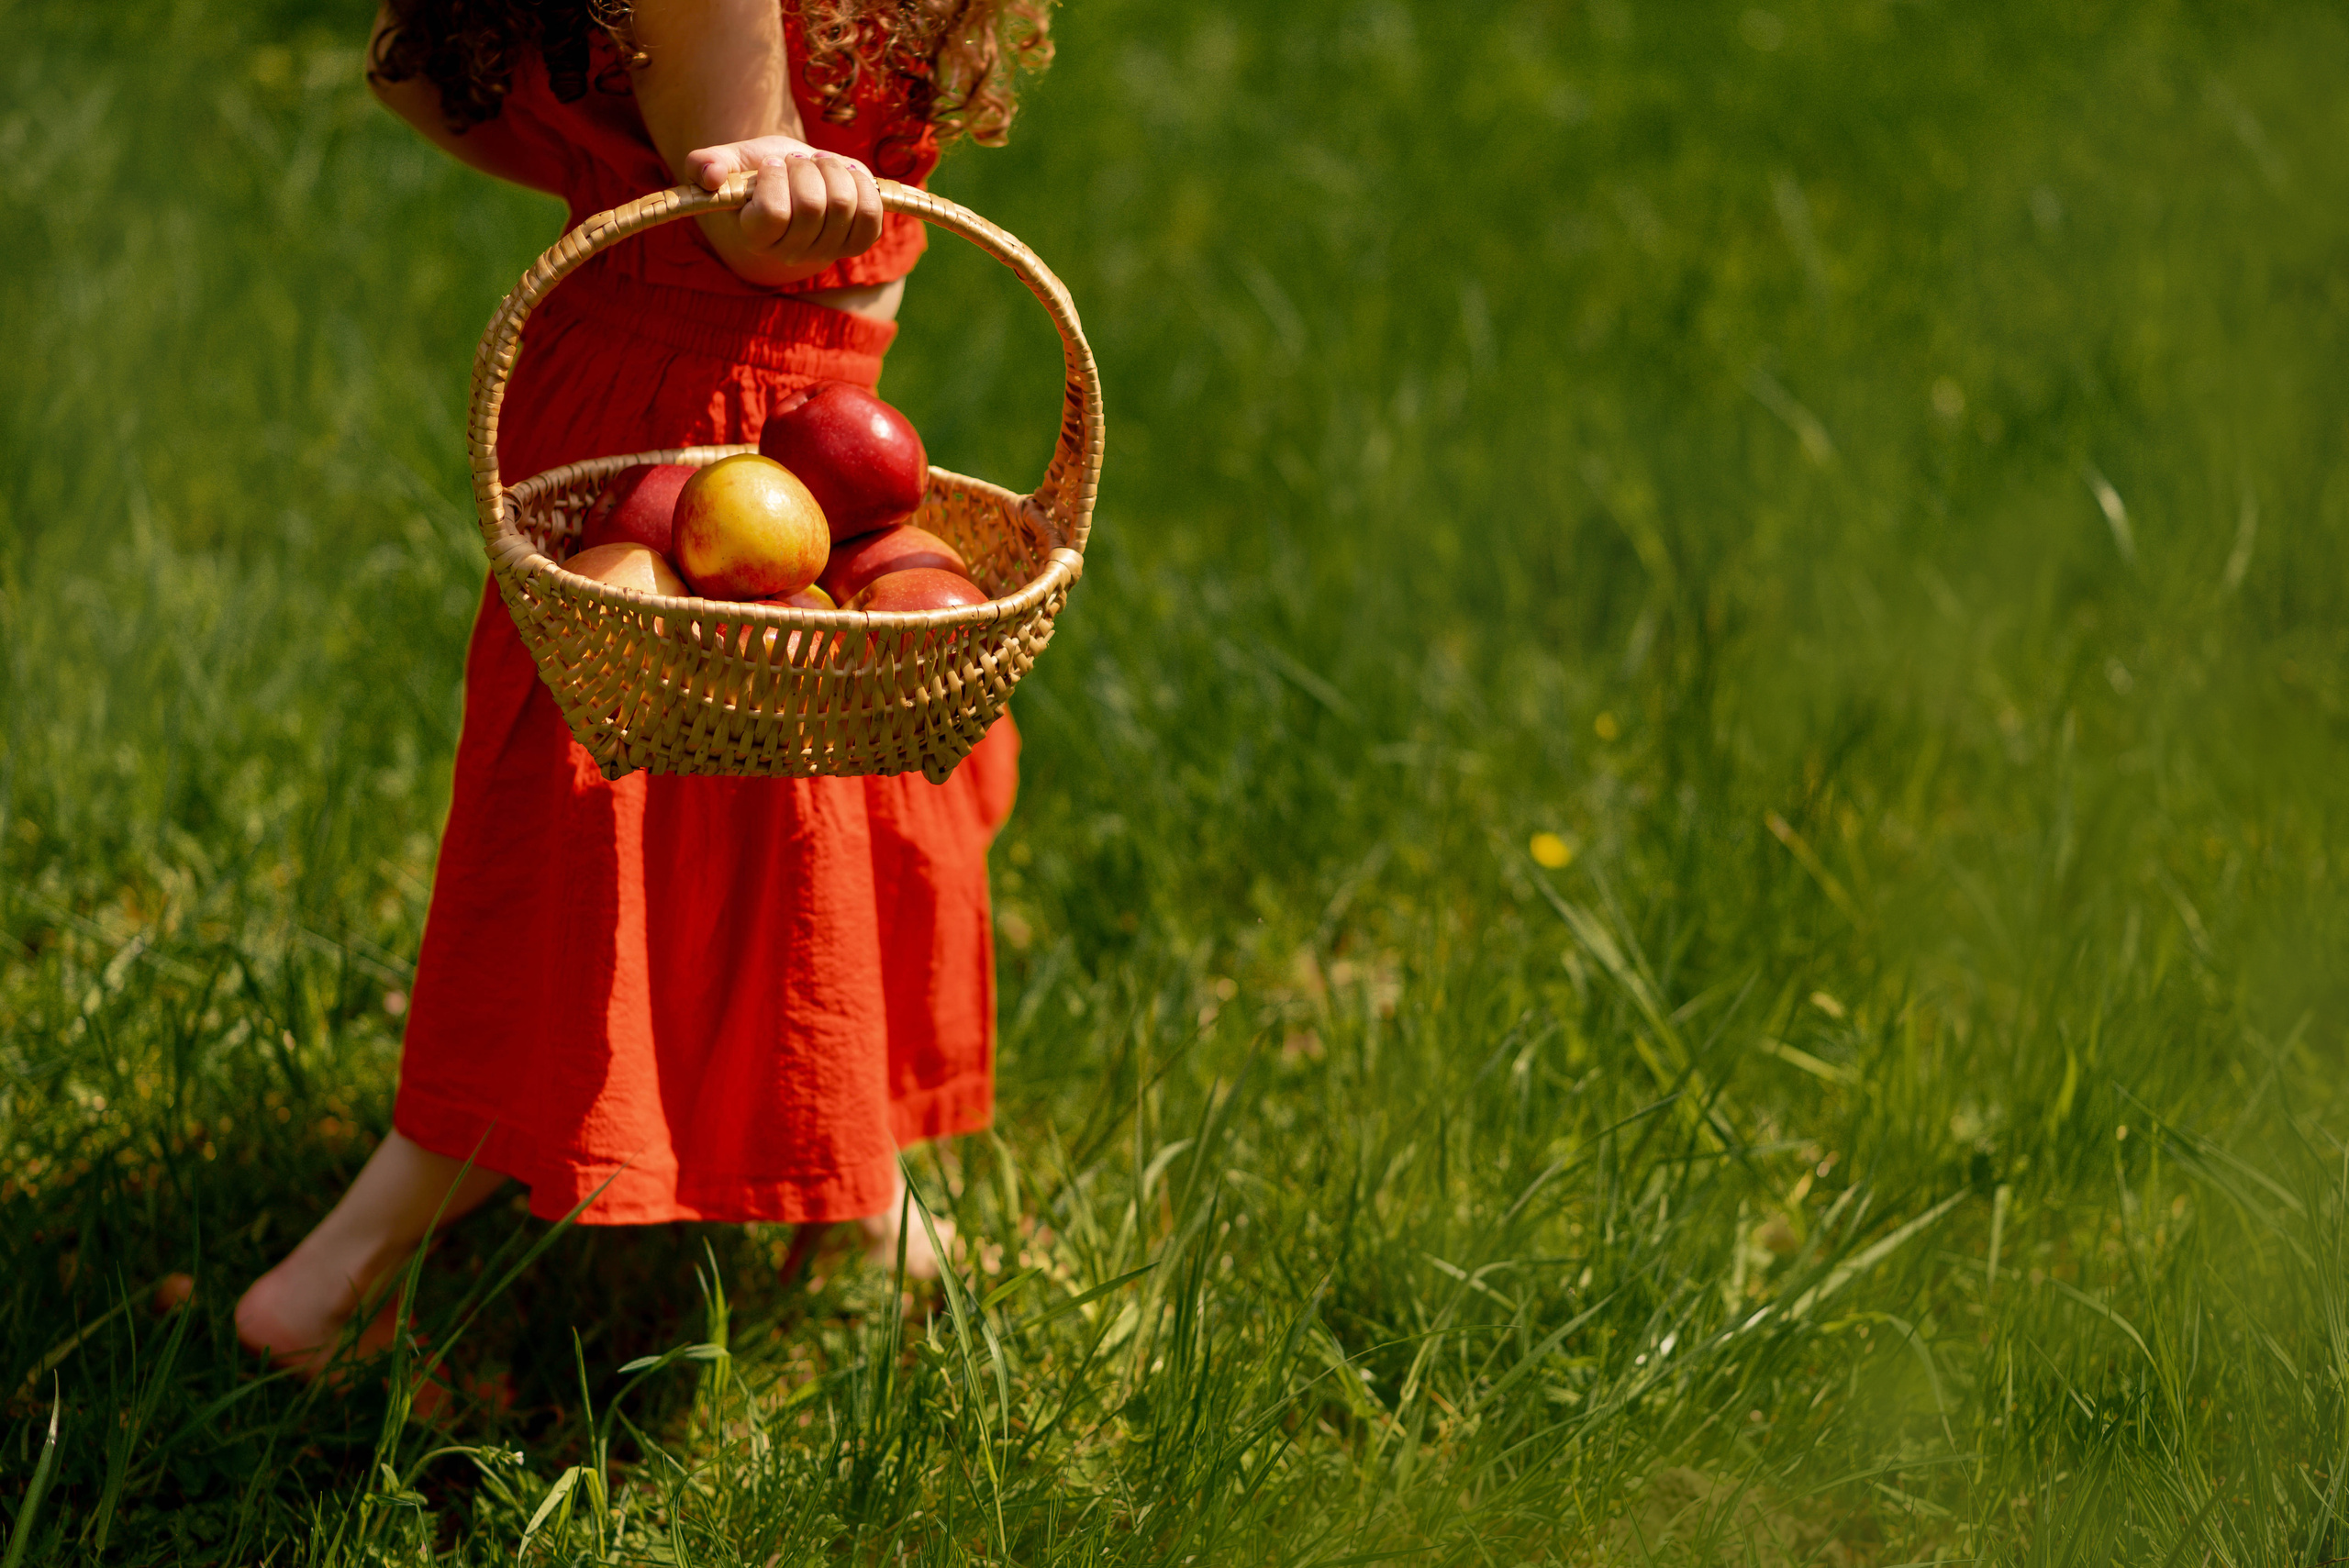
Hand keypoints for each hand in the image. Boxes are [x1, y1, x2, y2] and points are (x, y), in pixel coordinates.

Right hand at [687, 136, 884, 280]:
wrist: (798, 179)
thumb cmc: (761, 171)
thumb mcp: (731, 161)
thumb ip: (706, 163)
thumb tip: (708, 175)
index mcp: (755, 235)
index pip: (772, 214)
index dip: (776, 181)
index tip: (772, 164)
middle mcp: (792, 253)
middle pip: (812, 206)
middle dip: (806, 169)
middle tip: (798, 161)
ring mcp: (828, 251)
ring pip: (844, 205)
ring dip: (833, 171)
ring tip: (820, 165)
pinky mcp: (858, 241)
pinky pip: (871, 213)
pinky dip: (862, 183)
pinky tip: (847, 175)